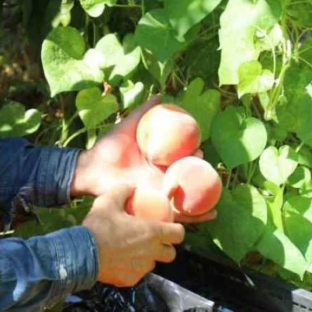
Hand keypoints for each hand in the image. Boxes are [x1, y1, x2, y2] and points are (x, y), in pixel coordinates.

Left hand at [70, 96, 216, 223]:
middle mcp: (160, 177)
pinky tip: (211, 214)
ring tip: (218, 197)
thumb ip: (143, 112)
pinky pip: (177, 214)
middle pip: (187, 178)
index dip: (192, 154)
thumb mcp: (128, 126)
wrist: (93, 169)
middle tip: (209, 168)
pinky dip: (195, 216)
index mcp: (157, 161)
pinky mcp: (155, 207)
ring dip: (204, 198)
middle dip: (201, 175)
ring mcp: (158, 192)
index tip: (199, 148)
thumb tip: (160, 96)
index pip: (181, 158)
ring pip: (186, 197)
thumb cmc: (108, 147)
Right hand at [83, 183, 184, 286]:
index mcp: (152, 232)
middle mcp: (151, 252)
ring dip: (147, 258)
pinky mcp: (130, 280)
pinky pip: (137, 273)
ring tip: (133, 250)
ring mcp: (141, 269)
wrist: (82, 254)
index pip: (179, 234)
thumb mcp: (108, 201)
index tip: (169, 227)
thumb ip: (122, 190)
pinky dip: (132, 268)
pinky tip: (120, 261)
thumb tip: (131, 186)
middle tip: (153, 240)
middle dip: (166, 247)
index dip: (176, 230)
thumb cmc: (98, 227)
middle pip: (171, 254)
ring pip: (152, 264)